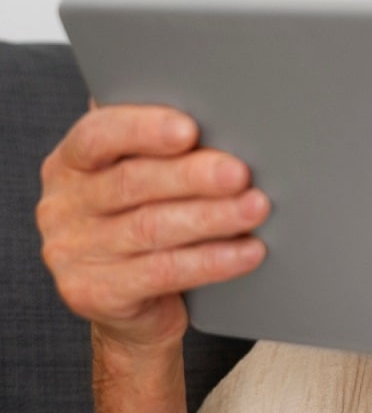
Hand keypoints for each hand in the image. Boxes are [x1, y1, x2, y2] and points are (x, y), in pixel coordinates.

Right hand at [37, 105, 269, 351]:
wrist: (132, 304)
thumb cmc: (147, 217)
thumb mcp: (144, 178)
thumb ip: (165, 149)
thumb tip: (225, 120)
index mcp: (72, 162)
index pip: (98, 135)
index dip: (144, 130)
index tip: (190, 130)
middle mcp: (63, 205)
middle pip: (132, 182)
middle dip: (193, 176)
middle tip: (240, 173)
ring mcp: (73, 253)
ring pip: (151, 228)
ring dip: (212, 216)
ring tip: (255, 208)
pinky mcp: (93, 293)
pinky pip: (163, 272)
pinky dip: (213, 260)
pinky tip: (248, 251)